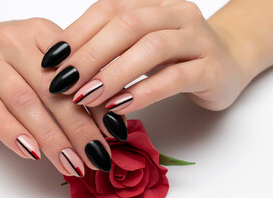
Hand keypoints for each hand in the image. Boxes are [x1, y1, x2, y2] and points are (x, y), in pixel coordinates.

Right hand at [0, 2, 119, 175]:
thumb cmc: (4, 53)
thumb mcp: (38, 53)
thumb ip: (68, 78)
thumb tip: (104, 117)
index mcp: (42, 33)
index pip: (77, 72)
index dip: (98, 105)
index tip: (115, 133)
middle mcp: (15, 42)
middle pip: (53, 92)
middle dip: (80, 129)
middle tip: (98, 157)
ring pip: (25, 103)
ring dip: (51, 138)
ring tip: (71, 164)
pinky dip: (12, 133)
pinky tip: (31, 153)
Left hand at [41, 0, 246, 112]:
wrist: (228, 62)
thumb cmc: (174, 56)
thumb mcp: (138, 47)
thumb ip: (109, 51)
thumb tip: (63, 68)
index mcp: (152, 4)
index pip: (107, 9)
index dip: (76, 34)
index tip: (50, 61)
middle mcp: (175, 14)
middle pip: (127, 25)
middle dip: (90, 55)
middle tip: (63, 83)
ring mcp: (197, 39)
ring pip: (151, 48)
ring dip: (113, 74)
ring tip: (86, 97)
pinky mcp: (211, 68)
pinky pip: (175, 77)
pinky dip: (143, 92)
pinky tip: (120, 108)